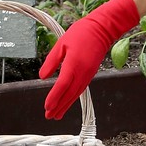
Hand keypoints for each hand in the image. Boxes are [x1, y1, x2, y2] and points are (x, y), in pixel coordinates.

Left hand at [39, 0, 139, 118]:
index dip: (54, 97)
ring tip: (57, 114)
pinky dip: (73, 97)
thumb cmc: (81, 33)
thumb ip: (51, 61)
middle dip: (59, 106)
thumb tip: (43, 77)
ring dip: (66, 105)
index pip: (62, 85)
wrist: (102, 29)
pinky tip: (68, 101)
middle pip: (69, 94)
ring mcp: (88, 74)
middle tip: (49, 116)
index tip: (47, 107)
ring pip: (76, 94)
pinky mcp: (91, 73)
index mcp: (73, 64)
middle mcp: (82, 72)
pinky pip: (81, 89)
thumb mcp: (61, 44)